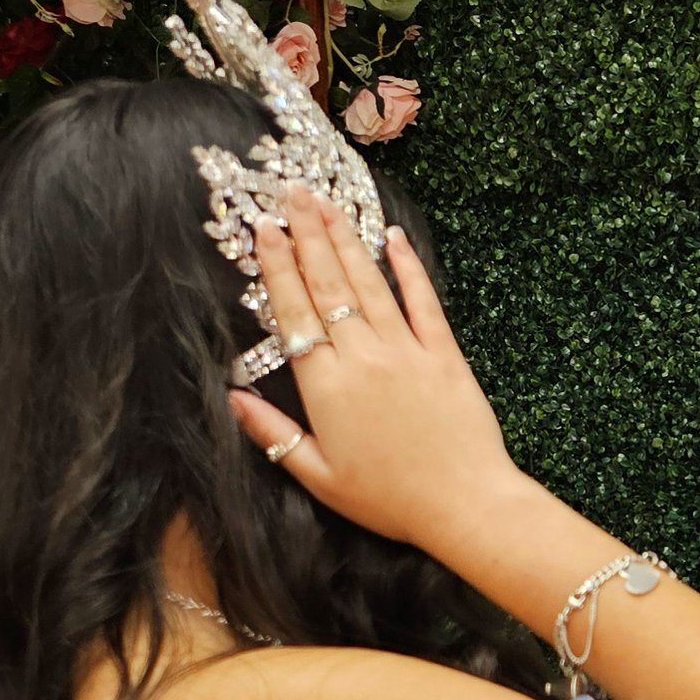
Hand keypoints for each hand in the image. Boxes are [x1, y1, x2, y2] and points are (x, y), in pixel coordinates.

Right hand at [228, 187, 520, 553]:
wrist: (466, 507)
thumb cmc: (391, 500)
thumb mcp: (320, 477)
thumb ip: (275, 435)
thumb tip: (232, 398)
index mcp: (326, 385)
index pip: (294, 311)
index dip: (278, 267)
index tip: (265, 230)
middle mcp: (363, 357)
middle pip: (328, 284)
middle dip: (307, 234)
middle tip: (292, 193)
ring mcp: (407, 352)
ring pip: (369, 284)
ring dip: (345, 239)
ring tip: (326, 203)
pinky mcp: (446, 356)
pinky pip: (423, 302)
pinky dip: (408, 268)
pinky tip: (393, 238)